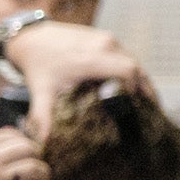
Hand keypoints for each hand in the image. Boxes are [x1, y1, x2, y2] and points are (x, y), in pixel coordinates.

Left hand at [9, 21, 148, 134]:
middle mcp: (104, 45)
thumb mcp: (41, 92)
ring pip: (134, 62)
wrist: (31, 38)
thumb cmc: (38, 65)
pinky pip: (126, 56)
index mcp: (91, 59)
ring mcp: (107, 39)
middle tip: (148, 112)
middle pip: (137, 69)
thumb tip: (43, 142)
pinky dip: (132, 72)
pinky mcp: (107, 38)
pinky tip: (133, 88)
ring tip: (145, 103)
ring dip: (140, 82)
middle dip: (144, 90)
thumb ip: (44, 116)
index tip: (135, 111)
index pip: (127, 73)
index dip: (135, 91)